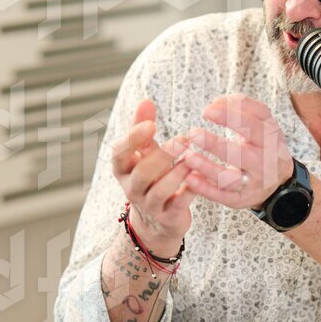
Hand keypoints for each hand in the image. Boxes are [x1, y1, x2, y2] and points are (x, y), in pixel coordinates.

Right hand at [110, 99, 194, 255]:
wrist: (157, 221)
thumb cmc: (151, 177)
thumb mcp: (144, 154)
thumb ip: (143, 128)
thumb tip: (145, 100)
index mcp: (123, 169)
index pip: (119, 153)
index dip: (133, 139)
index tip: (152, 125)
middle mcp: (132, 188)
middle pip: (142, 172)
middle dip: (163, 155)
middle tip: (184, 138)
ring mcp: (149, 205)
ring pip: (159, 190)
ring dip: (177, 173)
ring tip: (193, 158)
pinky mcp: (168, 217)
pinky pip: (178, 204)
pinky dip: (190, 191)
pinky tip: (202, 176)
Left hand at [182, 93, 293, 208]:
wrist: (281, 184)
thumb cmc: (266, 145)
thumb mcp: (264, 123)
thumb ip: (243, 107)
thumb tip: (216, 102)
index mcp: (270, 140)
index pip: (252, 127)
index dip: (230, 117)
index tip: (206, 110)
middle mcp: (262, 163)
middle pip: (240, 155)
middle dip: (216, 145)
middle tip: (193, 133)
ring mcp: (252, 183)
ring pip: (229, 179)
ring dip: (207, 168)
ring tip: (188, 156)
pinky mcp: (240, 200)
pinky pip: (222, 196)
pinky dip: (205, 189)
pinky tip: (189, 178)